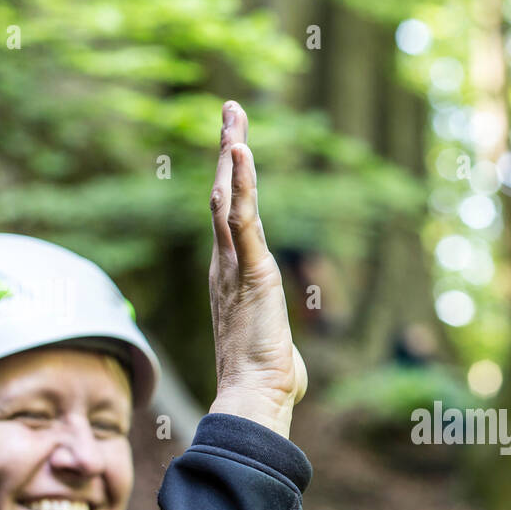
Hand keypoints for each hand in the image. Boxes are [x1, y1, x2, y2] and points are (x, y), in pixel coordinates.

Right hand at [207, 100, 306, 437]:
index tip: (234, 151)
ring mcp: (234, 267)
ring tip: (233, 115)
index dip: (232, 182)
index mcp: (231, 278)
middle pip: (223, 196)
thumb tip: (287, 367)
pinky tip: (239, 153)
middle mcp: (225, 266)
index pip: (230, 219)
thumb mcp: (272, 347)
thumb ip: (276, 341)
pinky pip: (241, 219)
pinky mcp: (250, 271)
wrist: (254, 398)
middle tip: (231, 111)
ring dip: (232, 154)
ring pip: (227, 198)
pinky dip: (240, 185)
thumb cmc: (265, 382)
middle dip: (228, 151)